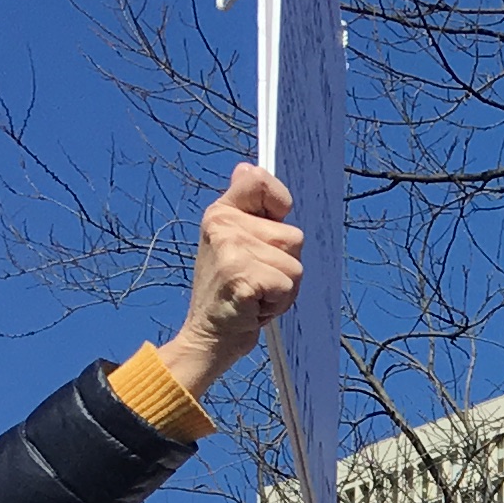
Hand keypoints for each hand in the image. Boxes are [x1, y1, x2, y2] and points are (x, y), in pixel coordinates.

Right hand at [157, 162, 304, 401]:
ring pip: (295, 264)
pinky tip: (254, 306)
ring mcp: (231, 248)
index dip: (279, 201)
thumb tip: (248, 167)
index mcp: (221, 212)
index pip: (260, 181)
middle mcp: (223, 224)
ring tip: (256, 294)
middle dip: (285, 265)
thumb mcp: (232, 242)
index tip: (272, 222)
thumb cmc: (228, 291)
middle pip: (294, 236)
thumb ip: (246, 208)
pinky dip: (279, 303)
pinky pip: (287, 284)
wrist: (208, 335)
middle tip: (257, 280)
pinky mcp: (241, 274)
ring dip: (284, 288)